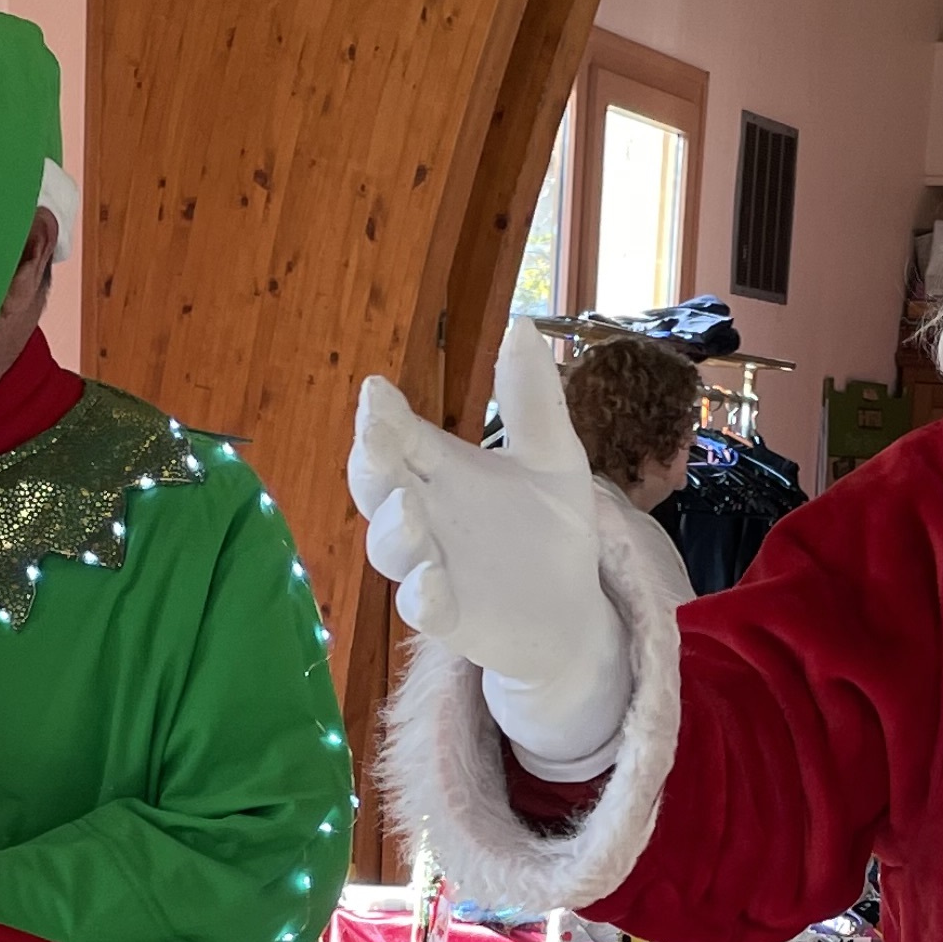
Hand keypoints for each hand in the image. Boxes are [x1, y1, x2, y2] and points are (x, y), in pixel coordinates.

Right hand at [349, 319, 625, 730]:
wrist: (573, 610)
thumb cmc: (550, 529)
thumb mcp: (553, 457)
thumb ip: (533, 402)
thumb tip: (523, 326)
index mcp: (437, 466)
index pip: (394, 433)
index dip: (380, 414)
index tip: (377, 392)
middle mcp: (421, 512)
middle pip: (374, 485)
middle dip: (368, 464)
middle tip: (375, 441)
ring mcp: (428, 565)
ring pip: (388, 547)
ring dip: (394, 529)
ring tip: (410, 510)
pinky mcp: (446, 615)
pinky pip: (421, 606)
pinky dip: (423, 595)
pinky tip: (433, 583)